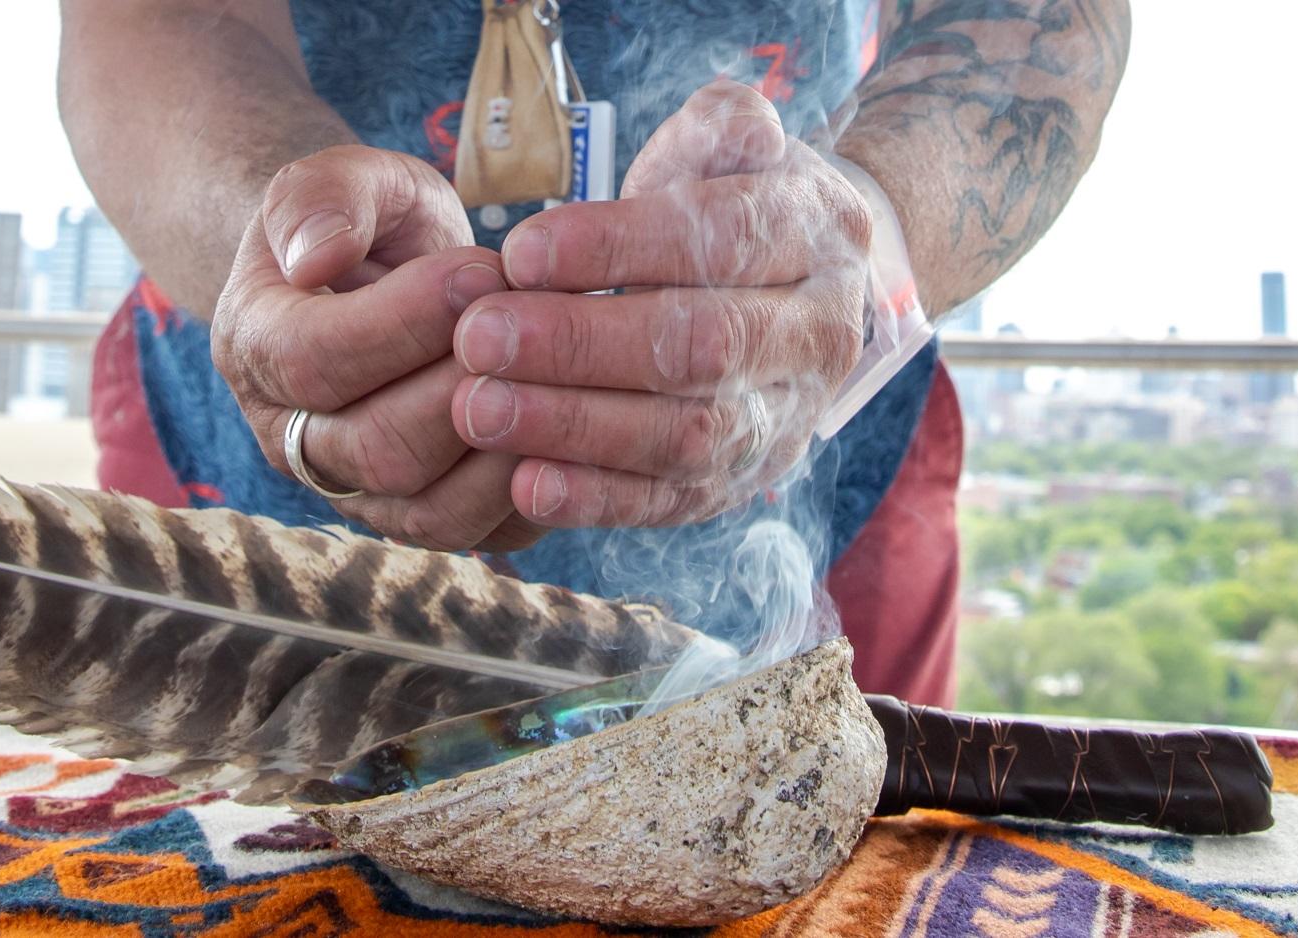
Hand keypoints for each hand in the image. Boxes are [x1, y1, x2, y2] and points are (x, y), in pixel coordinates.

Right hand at [213, 145, 545, 550]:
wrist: (380, 277)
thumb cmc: (365, 221)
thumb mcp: (343, 178)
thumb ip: (323, 197)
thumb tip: (318, 259)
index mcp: (254, 349)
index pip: (313, 362)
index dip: (401, 322)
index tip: (480, 268)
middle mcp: (292, 440)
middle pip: (375, 450)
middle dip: (463, 387)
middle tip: (532, 328)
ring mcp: (356, 492)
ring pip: (428, 510)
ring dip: (503, 447)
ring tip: (554, 375)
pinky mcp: (422, 519)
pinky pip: (477, 534)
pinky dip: (531, 492)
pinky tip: (569, 426)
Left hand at [449, 81, 870, 527]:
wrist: (791, 290)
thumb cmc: (728, 203)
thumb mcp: (733, 147)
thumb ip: (726, 127)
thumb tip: (736, 130)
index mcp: (819, 238)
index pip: (722, 241)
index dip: (620, 248)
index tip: (522, 253)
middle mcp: (817, 336)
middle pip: (703, 349)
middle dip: (582, 346)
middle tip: (479, 338)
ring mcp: (785, 421)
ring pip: (687, 437)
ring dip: (576, 427)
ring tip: (479, 409)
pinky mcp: (738, 484)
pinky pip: (671, 502)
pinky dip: (597, 499)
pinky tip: (524, 486)